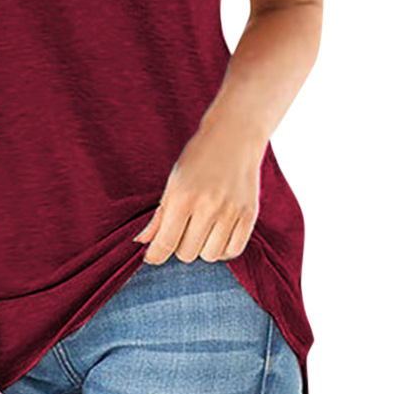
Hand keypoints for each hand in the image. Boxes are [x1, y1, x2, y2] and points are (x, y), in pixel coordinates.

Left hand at [134, 117, 263, 264]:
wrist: (234, 135)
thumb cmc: (199, 156)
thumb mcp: (174, 180)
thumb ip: (160, 215)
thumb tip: (142, 242)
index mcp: (183, 196)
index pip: (165, 243)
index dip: (155, 255)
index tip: (152, 257)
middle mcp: (208, 206)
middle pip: (187, 253)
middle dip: (179, 247)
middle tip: (181, 231)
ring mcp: (231, 212)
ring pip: (210, 256)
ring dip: (202, 248)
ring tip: (201, 231)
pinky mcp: (250, 215)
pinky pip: (233, 250)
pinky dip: (223, 249)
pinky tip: (217, 235)